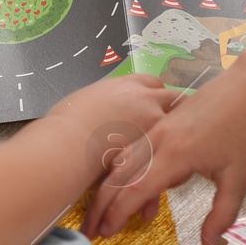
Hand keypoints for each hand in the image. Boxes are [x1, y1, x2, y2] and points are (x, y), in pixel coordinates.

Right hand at [52, 73, 175, 145]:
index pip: (154, 82)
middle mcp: (145, 98)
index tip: (153, 103)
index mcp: (126, 84)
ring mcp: (153, 121)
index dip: (155, 93)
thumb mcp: (86, 99)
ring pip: (177, 123)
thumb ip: (105, 100)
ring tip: (169, 145)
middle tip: (167, 124)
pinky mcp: (155, 145)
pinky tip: (161, 163)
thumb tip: (104, 108)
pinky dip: (167, 154)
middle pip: (173, 97)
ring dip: (174, 132)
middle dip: (172, 109)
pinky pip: (170, 148)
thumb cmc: (68, 123)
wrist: (70, 144)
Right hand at [80, 70, 245, 244]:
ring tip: (100, 212)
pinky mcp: (159, 124)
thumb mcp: (239, 178)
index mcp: (176, 155)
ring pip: (121, 160)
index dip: (118, 213)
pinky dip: (121, 169)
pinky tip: (122, 184)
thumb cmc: (245, 131)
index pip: (136, 189)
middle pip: (119, 176)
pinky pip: (132, 148)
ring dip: (107, 188)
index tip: (107, 232)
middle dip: (101, 205)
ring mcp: (156, 130)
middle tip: (91, 230)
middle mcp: (159, 140)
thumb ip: (222, 214)